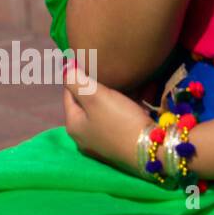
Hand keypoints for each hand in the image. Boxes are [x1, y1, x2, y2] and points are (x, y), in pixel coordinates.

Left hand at [62, 60, 154, 174]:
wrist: (149, 150)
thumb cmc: (120, 121)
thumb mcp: (97, 97)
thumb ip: (78, 81)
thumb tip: (64, 68)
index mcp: (73, 125)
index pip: (68, 95)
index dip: (77, 77)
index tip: (89, 64)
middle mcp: (82, 138)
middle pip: (85, 106)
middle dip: (95, 90)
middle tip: (110, 75)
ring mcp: (100, 146)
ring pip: (101, 115)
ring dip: (109, 102)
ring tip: (124, 88)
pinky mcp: (117, 148)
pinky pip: (114, 124)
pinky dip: (120, 113)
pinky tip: (133, 107)